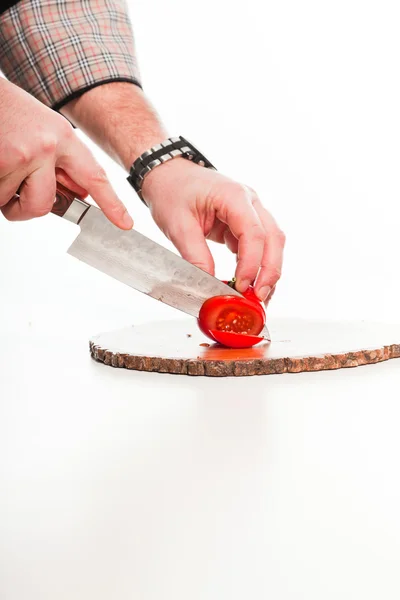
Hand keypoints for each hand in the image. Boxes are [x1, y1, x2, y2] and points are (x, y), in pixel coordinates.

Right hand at [0, 80, 131, 228]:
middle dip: (24, 208)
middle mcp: (46, 146)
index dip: (111, 203)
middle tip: (13, 197)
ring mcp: (22, 155)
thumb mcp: (45, 130)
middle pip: (43, 205)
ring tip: (0, 164)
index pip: (94, 176)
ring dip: (2, 193)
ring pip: (12, 202)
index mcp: (63, 137)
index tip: (124, 222)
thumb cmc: (9, 111)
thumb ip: (62, 161)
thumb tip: (78, 192)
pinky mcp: (0, 161)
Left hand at [142, 159, 284, 302]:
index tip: (241, 286)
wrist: (168, 174)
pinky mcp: (244, 223)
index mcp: (234, 195)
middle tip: (259, 297)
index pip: (254, 233)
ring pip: (272, 243)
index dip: (251, 264)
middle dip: (269, 271)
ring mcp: (251, 211)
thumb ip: (194, 255)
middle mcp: (250, 201)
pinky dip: (257, 266)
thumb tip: (209, 285)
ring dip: (268, 270)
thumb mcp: (177, 225)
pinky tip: (250, 284)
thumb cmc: (172, 190)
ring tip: (259, 296)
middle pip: (273, 239)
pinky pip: (259, 246)